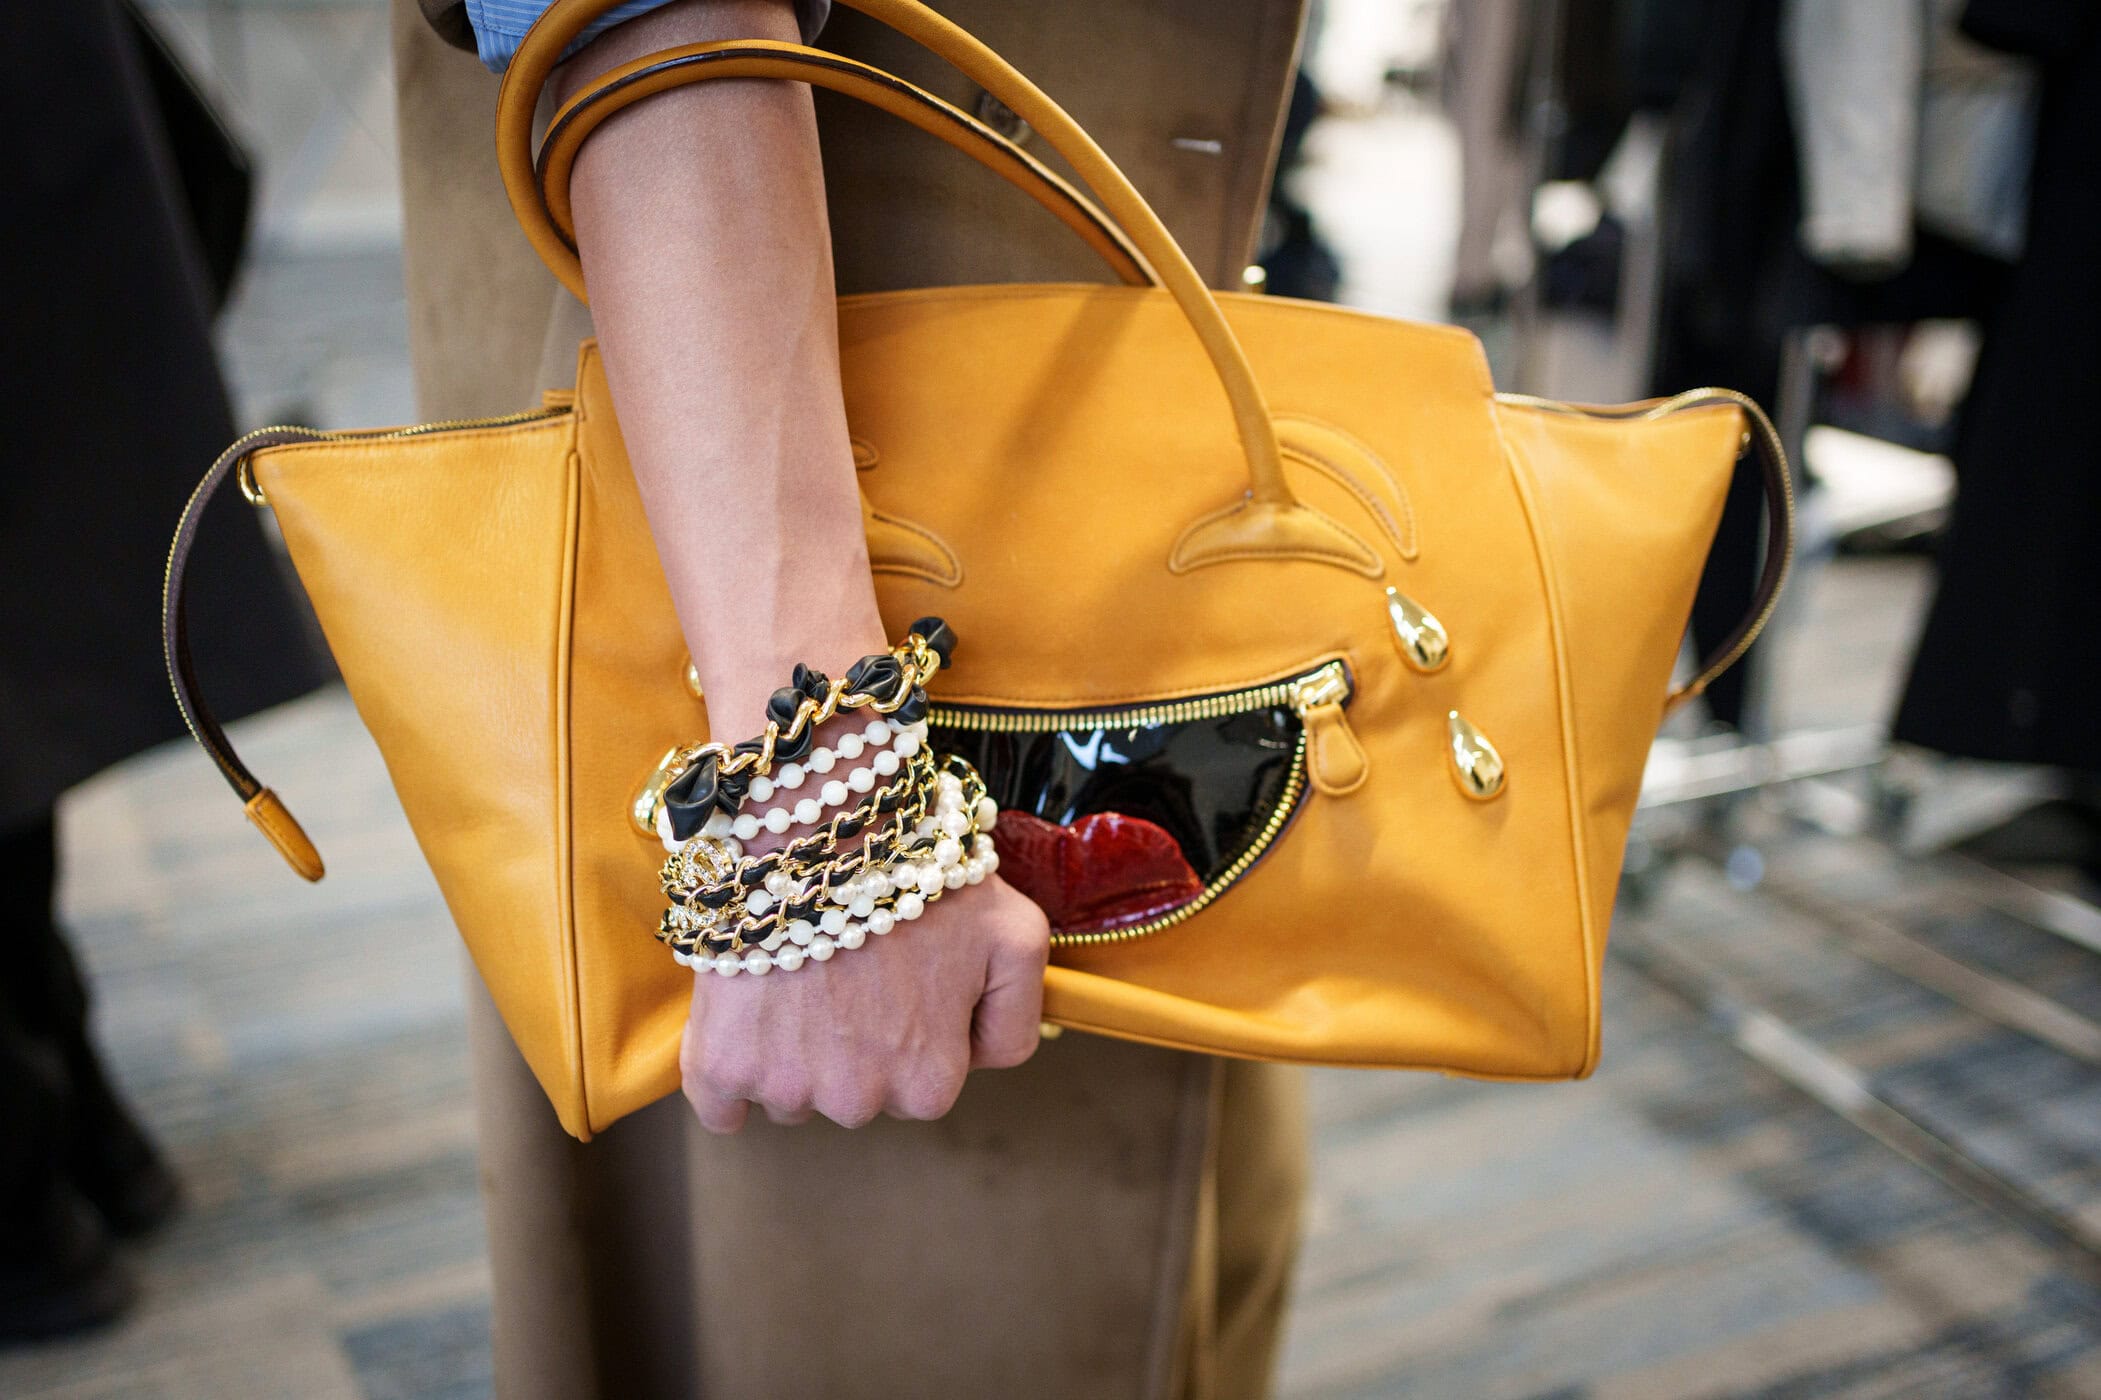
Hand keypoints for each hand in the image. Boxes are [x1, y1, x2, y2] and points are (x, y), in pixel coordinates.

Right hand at [679, 874, 1050, 1131]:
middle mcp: (860, 1101)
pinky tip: (746, 1028)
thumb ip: (1019, 1016)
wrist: (818, 831)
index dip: (912, 1031)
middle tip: (849, 972)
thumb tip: (983, 1059)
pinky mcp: (723, 1066)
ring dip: (793, 1053)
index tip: (898, 984)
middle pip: (855, 1095)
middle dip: (853, 1046)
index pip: (921, 1087)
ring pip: (791, 1097)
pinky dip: (729, 1081)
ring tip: (802, 975)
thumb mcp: (1016, 937)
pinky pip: (721, 1111)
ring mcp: (787, 1087)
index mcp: (929, 1084)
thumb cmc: (919, 877)